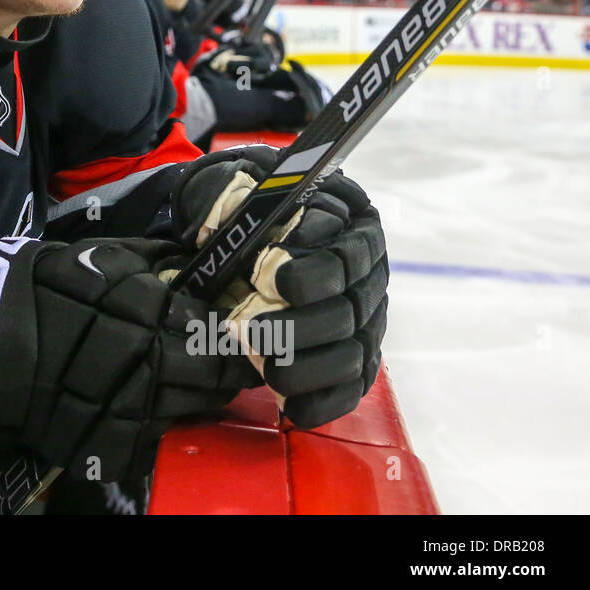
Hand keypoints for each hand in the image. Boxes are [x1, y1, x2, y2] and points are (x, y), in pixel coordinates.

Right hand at [0, 235, 258, 482]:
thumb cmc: (40, 292)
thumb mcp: (94, 256)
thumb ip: (147, 255)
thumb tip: (191, 253)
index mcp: (149, 308)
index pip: (213, 325)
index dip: (229, 328)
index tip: (238, 327)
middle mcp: (150, 357)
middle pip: (215, 369)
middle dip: (228, 364)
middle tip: (232, 360)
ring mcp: (134, 404)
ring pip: (195, 404)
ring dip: (205, 393)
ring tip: (202, 383)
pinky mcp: (114, 441)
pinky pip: (157, 433)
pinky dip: (163, 419)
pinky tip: (160, 405)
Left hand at [164, 145, 388, 427]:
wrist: (228, 240)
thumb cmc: (235, 206)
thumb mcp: (225, 183)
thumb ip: (224, 189)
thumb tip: (228, 206)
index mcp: (346, 222)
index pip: (346, 253)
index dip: (313, 272)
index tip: (271, 280)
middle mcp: (365, 270)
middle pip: (350, 308)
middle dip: (300, 328)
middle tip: (250, 334)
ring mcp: (363, 316)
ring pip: (354, 352)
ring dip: (310, 368)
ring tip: (266, 370)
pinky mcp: (352, 354)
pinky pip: (351, 385)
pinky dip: (324, 400)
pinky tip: (291, 406)